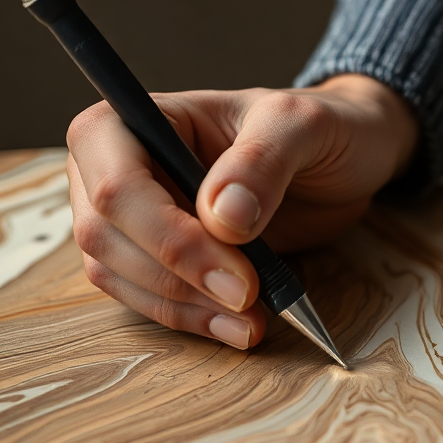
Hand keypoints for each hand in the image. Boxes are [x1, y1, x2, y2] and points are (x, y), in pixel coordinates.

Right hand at [66, 75, 418, 348]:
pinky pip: (143, 296)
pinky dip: (188, 317)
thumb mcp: (303, 125)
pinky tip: (237, 325)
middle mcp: (111, 164)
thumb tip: (221, 216)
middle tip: (249, 300)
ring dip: (182, 307)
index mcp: (132, 118)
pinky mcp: (151, 255)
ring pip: (116, 274)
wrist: (337, 159)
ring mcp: (128, 214)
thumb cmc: (315, 128)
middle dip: (177, 278)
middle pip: (105, 235)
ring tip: (249, 322)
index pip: (116, 185)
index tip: (239, 275)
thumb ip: (262, 159)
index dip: (170, 237)